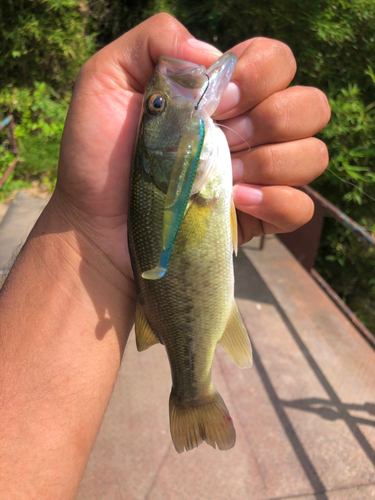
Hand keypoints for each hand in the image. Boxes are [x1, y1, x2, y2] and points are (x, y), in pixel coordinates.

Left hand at [57, 13, 329, 284]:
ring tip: (226, 176)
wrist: (97, 224)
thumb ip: (155, 40)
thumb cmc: (98, 158)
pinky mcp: (257, 217)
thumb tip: (213, 56)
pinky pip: (301, 208)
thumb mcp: (105, 80)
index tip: (217, 100)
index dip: (257, 74)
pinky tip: (238, 201)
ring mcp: (257, 176)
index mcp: (222, 96)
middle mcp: (248, 131)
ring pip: (313, 154)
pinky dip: (278, 202)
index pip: (277, 61)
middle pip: (310, 105)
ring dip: (272, 162)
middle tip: (225, 136)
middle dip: (271, 118)